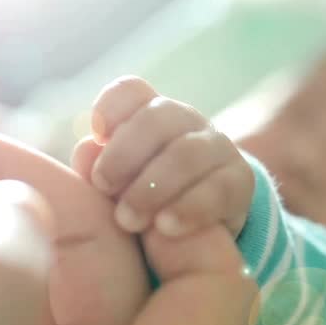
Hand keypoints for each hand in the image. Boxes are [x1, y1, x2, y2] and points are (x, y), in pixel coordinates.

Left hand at [88, 76, 253, 237]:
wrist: (201, 232)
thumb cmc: (145, 202)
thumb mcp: (116, 188)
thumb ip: (96, 170)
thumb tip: (85, 150)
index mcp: (148, 116)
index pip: (131, 92)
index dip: (111, 108)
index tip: (96, 135)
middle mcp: (185, 122)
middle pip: (157, 118)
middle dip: (124, 154)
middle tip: (103, 188)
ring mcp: (217, 148)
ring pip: (188, 152)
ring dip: (153, 186)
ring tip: (128, 220)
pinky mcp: (240, 182)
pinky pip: (218, 188)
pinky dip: (189, 208)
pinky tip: (166, 228)